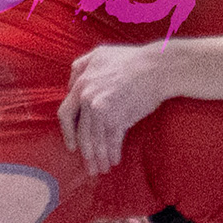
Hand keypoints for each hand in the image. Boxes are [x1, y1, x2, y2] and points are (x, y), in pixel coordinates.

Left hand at [59, 43, 170, 175]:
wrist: (156, 67)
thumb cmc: (132, 60)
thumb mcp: (100, 54)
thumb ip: (81, 66)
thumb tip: (71, 83)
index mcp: (81, 83)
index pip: (65, 113)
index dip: (67, 132)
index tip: (72, 144)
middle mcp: (87, 97)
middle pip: (80, 133)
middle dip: (83, 152)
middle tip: (87, 164)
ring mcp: (102, 109)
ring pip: (95, 140)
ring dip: (99, 157)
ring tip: (101, 169)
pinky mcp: (118, 118)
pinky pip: (111, 141)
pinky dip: (112, 153)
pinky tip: (114, 161)